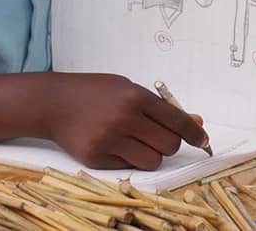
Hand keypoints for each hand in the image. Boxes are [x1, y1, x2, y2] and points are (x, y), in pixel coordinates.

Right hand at [44, 73, 208, 169]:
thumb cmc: (93, 92)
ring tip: (135, 141)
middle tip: (157, 136)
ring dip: (150, 154)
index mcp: (136, 96)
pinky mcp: (97, 157)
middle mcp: (125, 118)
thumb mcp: (127, 89)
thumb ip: (160, 107)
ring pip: (152, 160)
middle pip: (169, 144)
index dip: (195, 133)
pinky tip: (113, 144)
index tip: (203, 140)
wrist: (53, 102)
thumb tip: (195, 122)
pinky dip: (128, 159)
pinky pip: (129, 167)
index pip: (177, 120)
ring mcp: (110, 139)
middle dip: (169, 143)